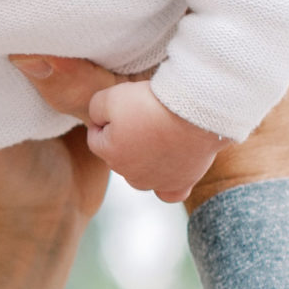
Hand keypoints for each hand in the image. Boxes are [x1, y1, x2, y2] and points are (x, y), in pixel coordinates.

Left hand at [80, 85, 219, 201]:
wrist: (193, 112)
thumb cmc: (152, 103)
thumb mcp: (110, 96)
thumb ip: (95, 109)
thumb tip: (98, 120)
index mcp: (111, 155)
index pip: (95, 138)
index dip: (104, 119)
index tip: (121, 105)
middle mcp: (131, 176)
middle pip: (120, 156)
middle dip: (125, 137)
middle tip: (145, 115)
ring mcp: (157, 182)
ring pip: (141, 173)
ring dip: (145, 157)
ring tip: (161, 132)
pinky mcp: (182, 182)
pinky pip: (169, 192)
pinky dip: (166, 183)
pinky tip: (169, 170)